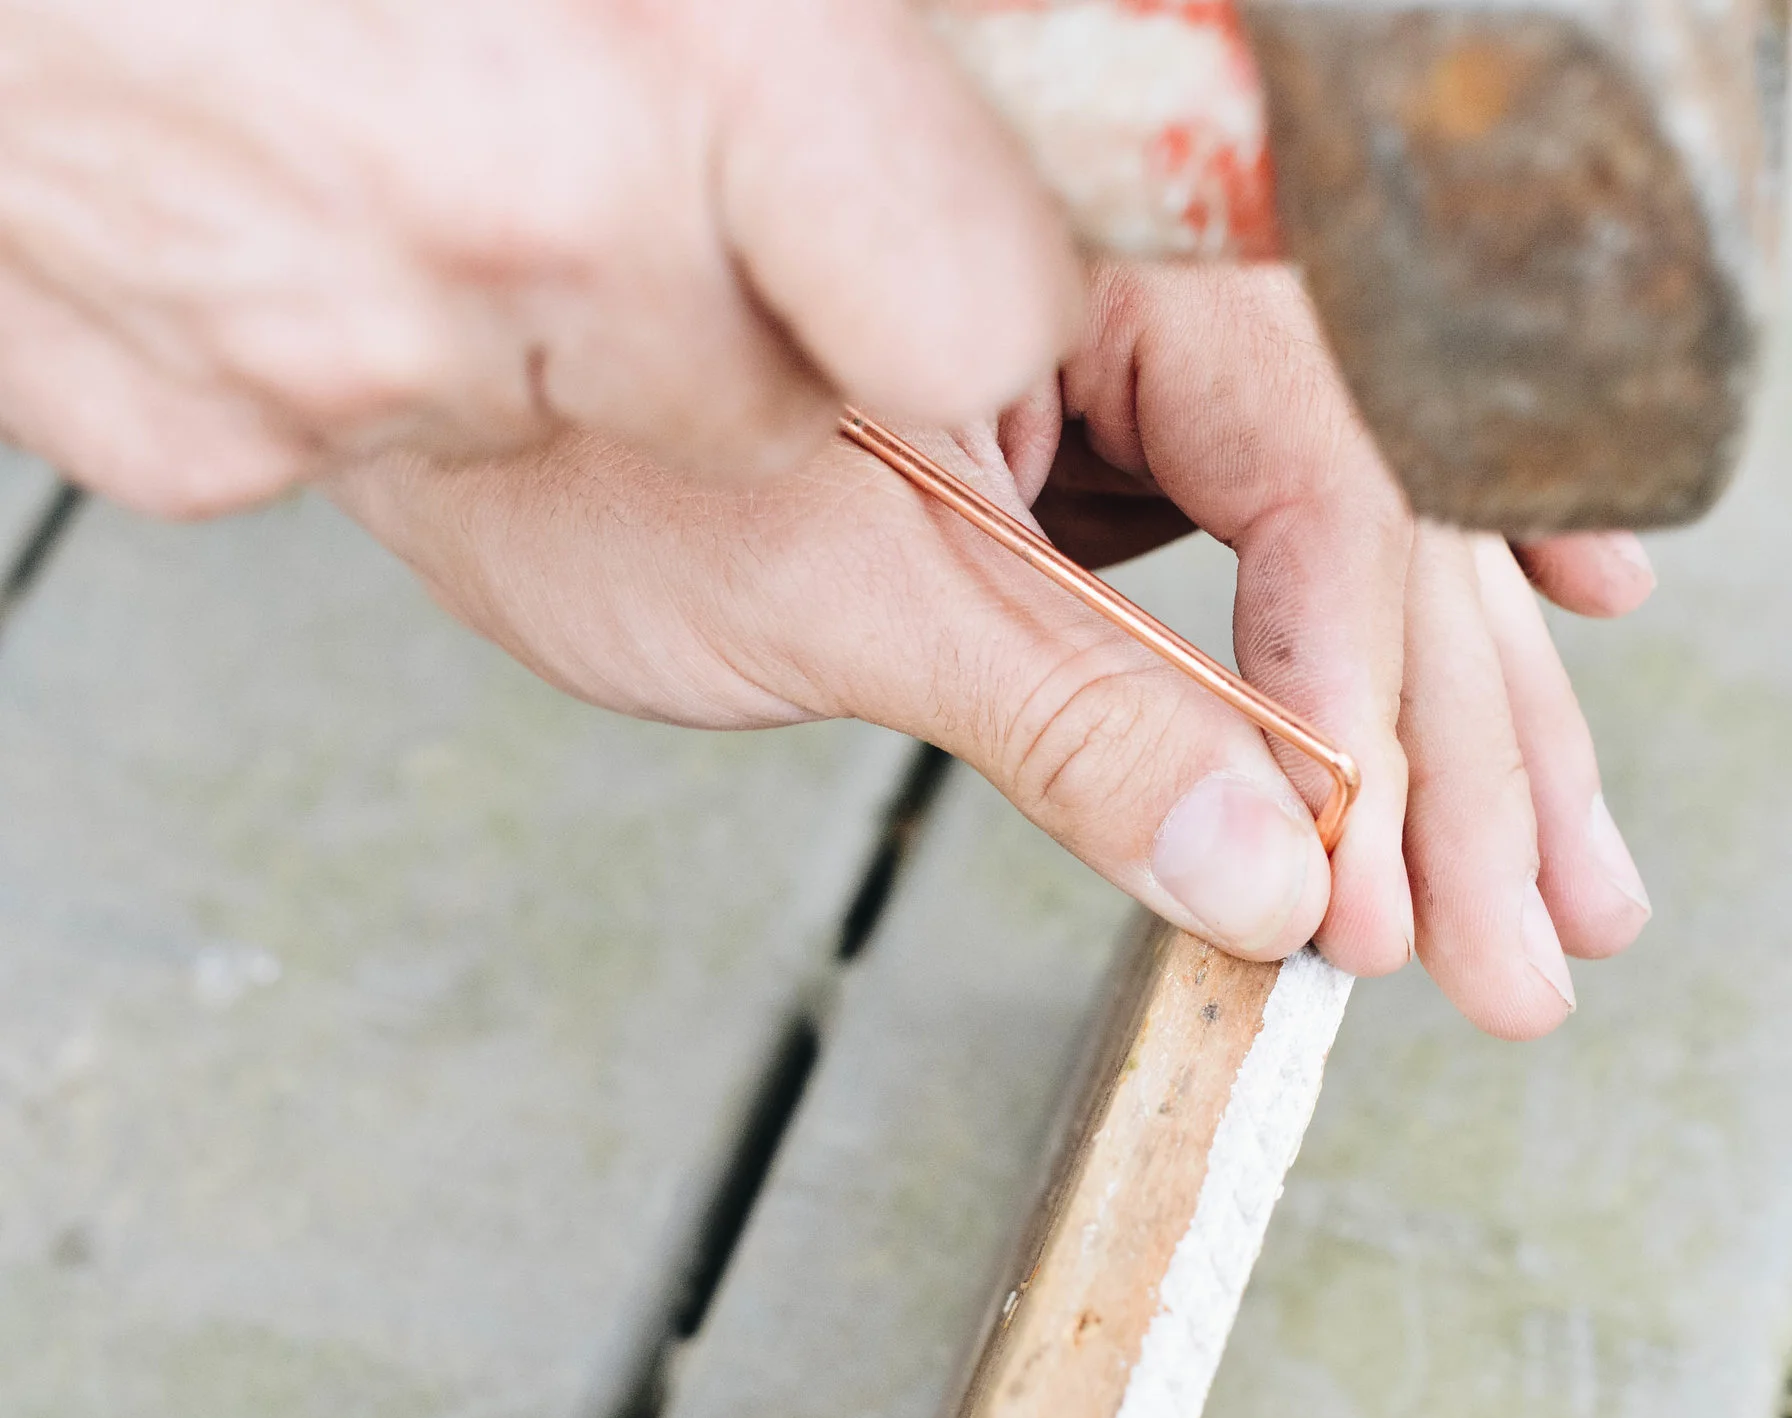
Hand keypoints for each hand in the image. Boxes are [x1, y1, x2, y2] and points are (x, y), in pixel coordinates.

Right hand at [0, 0, 1076, 515]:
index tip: (951, 227)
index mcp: (681, 60)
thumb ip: (840, 8)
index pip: (980, 316)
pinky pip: (390, 427)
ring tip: (447, 125)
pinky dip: (384, 335)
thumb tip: (1026, 52)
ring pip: (588, 411)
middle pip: (783, 395)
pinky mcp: (205, 441)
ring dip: (565, 308)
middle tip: (648, 136)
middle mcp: (528, 230)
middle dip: (756, 295)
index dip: (975, 274)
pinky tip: (311, 190)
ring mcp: (346, 359)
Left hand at [332, 266, 1656, 1038]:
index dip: (1364, 714)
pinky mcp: (1121, 442)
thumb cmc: (593, 437)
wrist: (460, 365)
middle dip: (1465, 766)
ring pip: (1371, 559)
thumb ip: (1081, 724)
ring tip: (1562, 902)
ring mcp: (1157, 368)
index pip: (1329, 495)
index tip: (1372, 890)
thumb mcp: (855, 586)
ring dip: (1470, 740)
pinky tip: (1553, 653)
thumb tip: (1268, 876)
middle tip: (1528, 959)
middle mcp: (1173, 293)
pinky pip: (1295, 552)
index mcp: (1122, 258)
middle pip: (1390, 541)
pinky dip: (1389, 650)